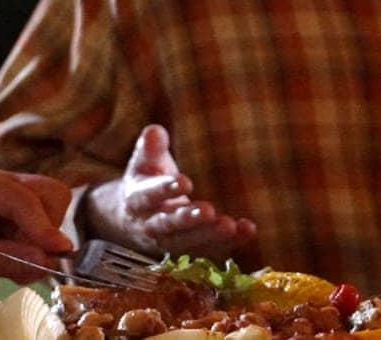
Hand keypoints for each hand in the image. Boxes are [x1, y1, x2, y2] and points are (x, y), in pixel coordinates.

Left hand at [0, 163, 73, 303]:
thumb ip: (9, 259)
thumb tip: (50, 261)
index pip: (25, 199)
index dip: (45, 227)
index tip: (61, 254)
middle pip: (48, 195)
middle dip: (46, 232)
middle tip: (29, 264)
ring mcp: (5, 198)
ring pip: (50, 212)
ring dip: (41, 243)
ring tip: (12, 266)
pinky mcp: (11, 217)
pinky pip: (40, 229)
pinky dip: (37, 249)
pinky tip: (14, 264)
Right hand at [82, 125, 255, 259]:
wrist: (133, 217)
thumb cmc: (145, 180)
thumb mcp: (143, 162)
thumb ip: (150, 146)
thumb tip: (155, 131)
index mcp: (137, 200)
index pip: (149, 196)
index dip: (165, 190)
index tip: (185, 182)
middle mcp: (150, 225)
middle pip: (169, 225)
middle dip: (188, 219)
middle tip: (208, 210)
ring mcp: (170, 242)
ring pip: (189, 242)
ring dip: (209, 235)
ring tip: (230, 225)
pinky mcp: (189, 250)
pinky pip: (209, 250)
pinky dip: (229, 242)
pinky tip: (247, 229)